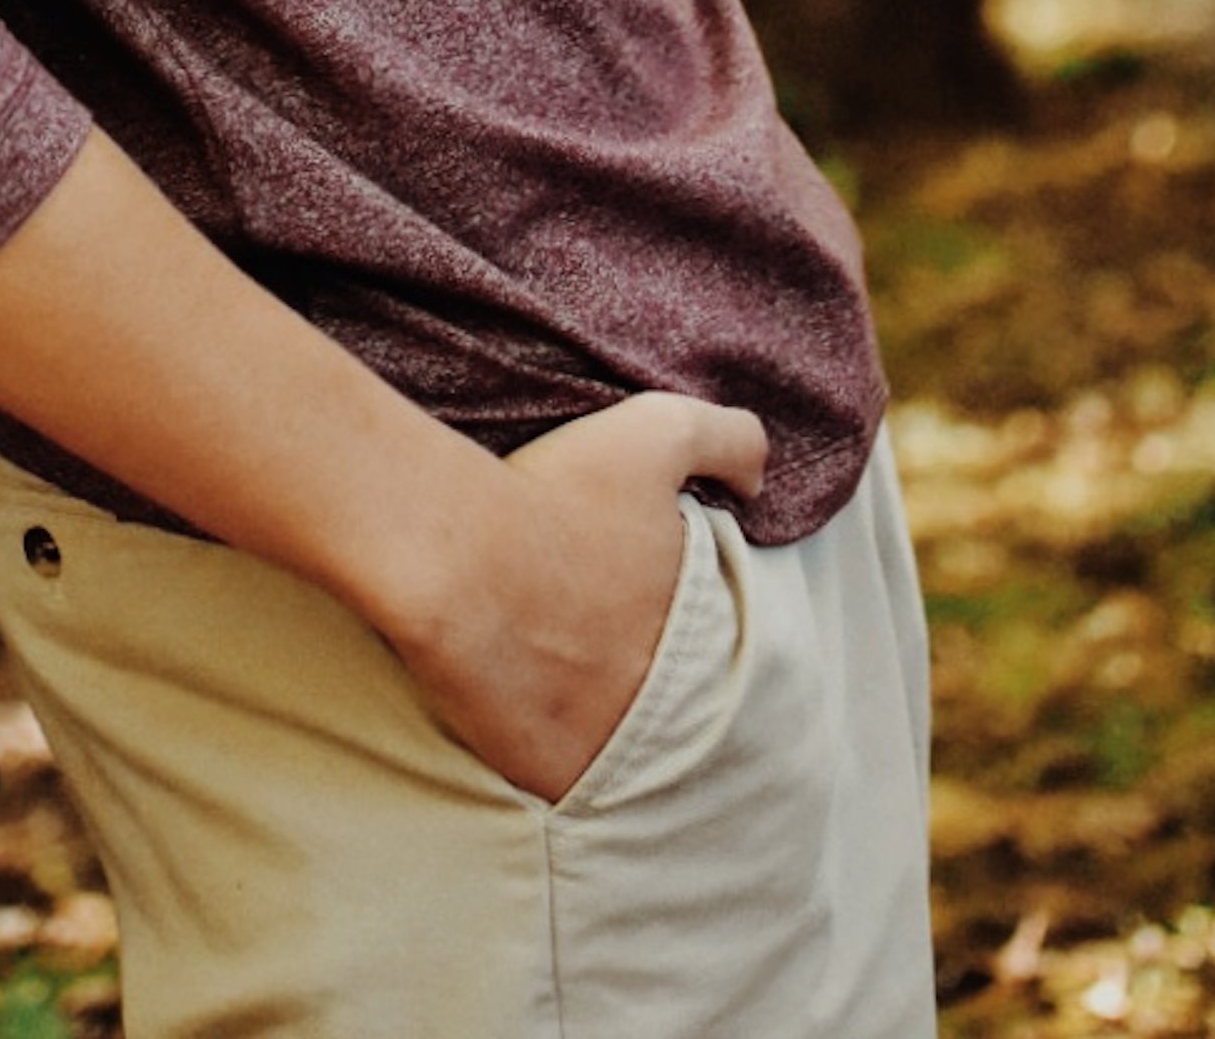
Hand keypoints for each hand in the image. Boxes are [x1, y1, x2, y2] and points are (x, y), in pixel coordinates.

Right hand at [374, 390, 766, 800]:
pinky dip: (559, 758)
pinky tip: (533, 720)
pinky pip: (568, 782)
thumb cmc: (553, 494)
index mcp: (699, 623)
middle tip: (603, 638)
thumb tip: (757, 479)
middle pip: (678, 694)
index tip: (648, 595)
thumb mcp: (657, 433)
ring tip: (569, 681)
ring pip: (627, 743)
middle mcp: (668, 697)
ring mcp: (611, 746)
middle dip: (651, 672)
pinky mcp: (551, 778)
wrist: (457, 558)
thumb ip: (726, 440)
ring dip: (609, 718)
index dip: (687, 614)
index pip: (726, 638)